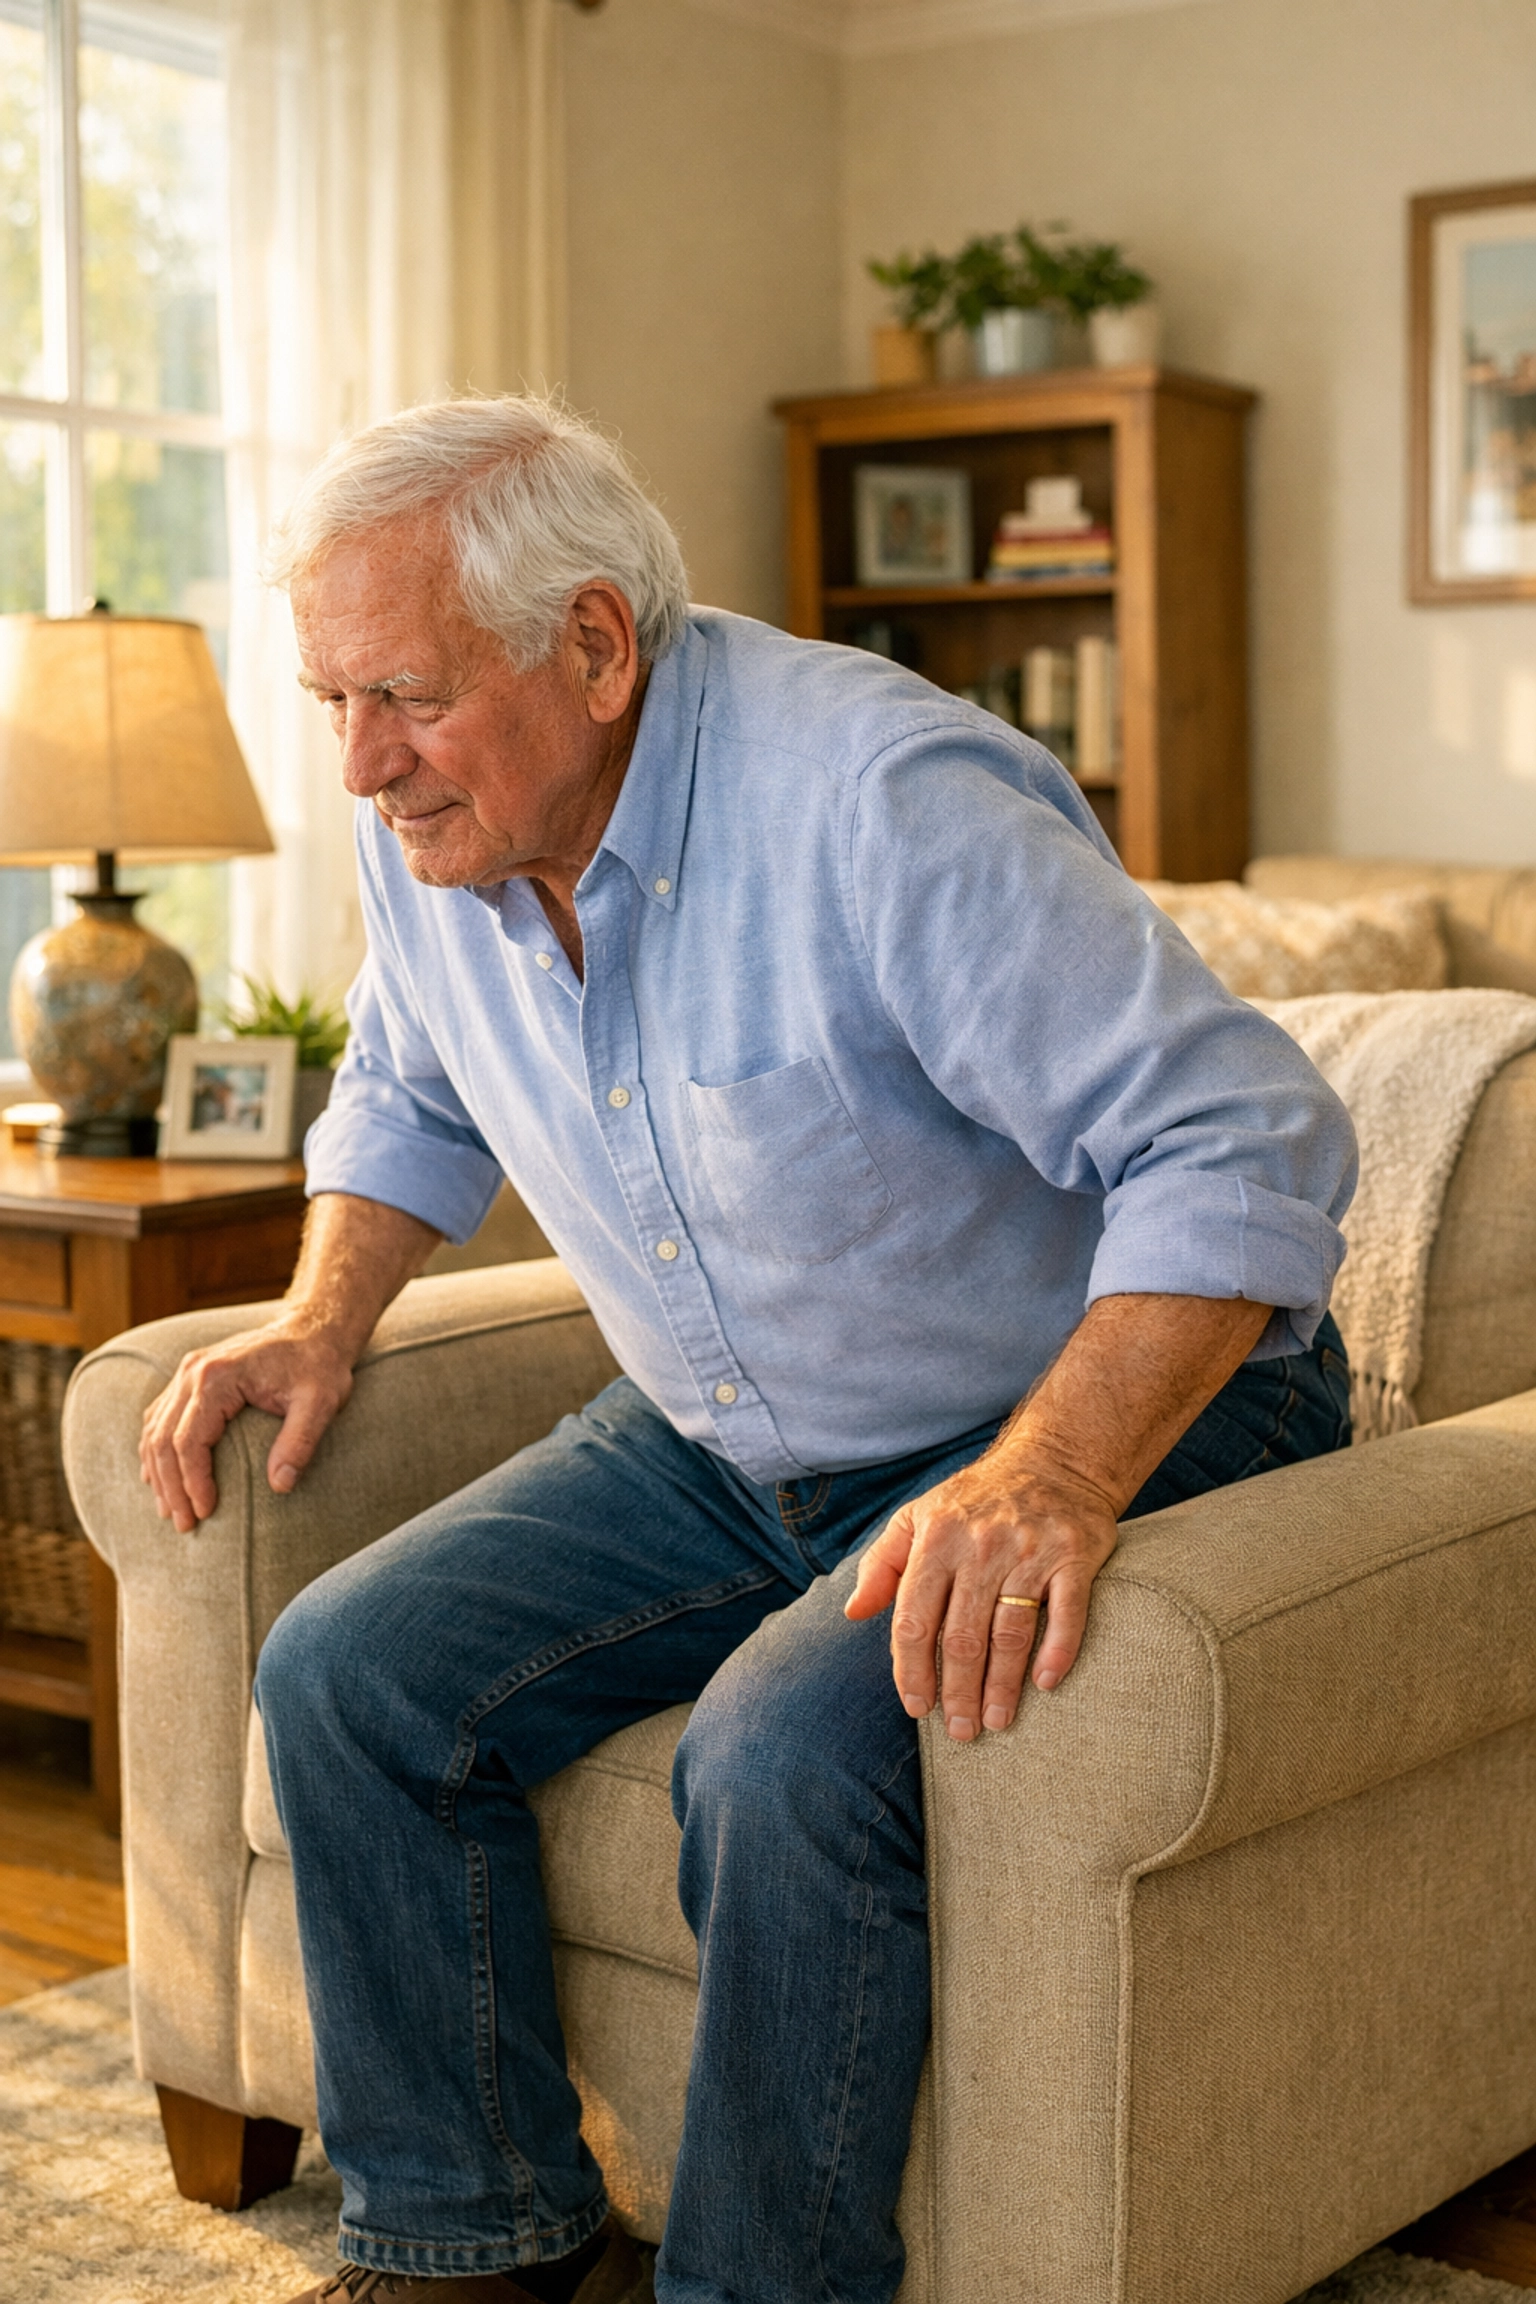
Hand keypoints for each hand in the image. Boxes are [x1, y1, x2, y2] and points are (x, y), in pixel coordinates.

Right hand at [139, 1320, 354, 1532]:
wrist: (314, 1329)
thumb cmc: (319, 1366)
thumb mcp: (321, 1403)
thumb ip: (300, 1442)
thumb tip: (281, 1487)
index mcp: (217, 1377)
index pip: (188, 1440)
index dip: (192, 1482)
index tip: (206, 1513)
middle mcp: (192, 1371)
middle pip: (162, 1439)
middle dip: (171, 1487)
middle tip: (184, 1525)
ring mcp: (187, 1372)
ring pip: (153, 1429)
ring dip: (158, 1473)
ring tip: (170, 1511)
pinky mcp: (190, 1377)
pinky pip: (159, 1417)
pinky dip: (156, 1450)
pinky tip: (161, 1477)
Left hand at [844, 1448, 1120, 1738]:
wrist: (1055, 1459)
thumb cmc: (976, 1499)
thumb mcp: (917, 1517)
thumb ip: (882, 1565)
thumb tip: (852, 1613)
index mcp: (936, 1538)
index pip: (914, 1619)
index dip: (911, 1670)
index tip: (916, 1708)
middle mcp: (980, 1545)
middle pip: (961, 1636)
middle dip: (957, 1692)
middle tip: (960, 1732)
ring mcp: (1029, 1551)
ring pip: (1009, 1633)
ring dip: (1001, 1686)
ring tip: (996, 1722)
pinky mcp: (1073, 1555)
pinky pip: (1066, 1613)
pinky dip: (1056, 1652)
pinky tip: (1044, 1685)